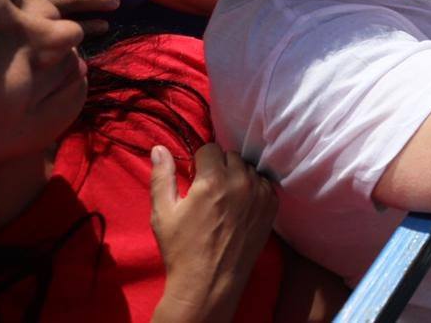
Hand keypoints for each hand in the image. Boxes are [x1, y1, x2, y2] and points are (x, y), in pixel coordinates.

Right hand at [150, 143, 277, 322]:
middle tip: (209, 191)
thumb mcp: (163, 213)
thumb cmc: (181, 248)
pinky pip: (263, 184)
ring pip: (248, 169)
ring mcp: (260, 194)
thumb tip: (159, 148)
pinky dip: (253, 189)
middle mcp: (241, 182)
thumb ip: (161, 176)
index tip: (196, 180)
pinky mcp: (271, 207)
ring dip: (237, 177)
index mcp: (213, 180)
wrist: (209, 282)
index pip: (210, 148)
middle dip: (218, 168)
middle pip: (231, 156)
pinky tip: (240, 207)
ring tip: (224, 200)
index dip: (200, 163)